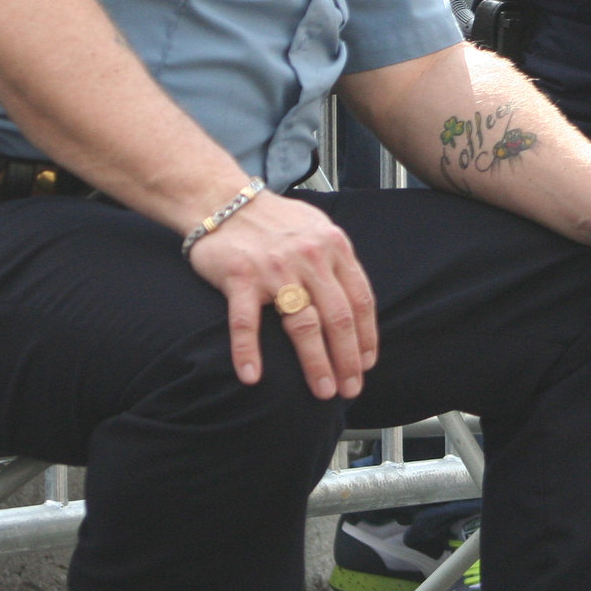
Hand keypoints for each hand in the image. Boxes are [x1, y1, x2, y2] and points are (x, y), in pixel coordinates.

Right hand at [184, 191, 377, 400]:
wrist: (223, 199)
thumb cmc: (274, 220)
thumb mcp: (318, 229)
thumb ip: (338, 262)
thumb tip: (357, 305)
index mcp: (333, 247)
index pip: (360, 299)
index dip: (367, 336)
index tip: (367, 364)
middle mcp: (309, 257)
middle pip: (338, 318)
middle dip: (348, 359)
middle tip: (350, 388)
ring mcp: (275, 268)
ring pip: (302, 324)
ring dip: (315, 363)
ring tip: (322, 390)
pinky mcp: (240, 277)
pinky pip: (246, 322)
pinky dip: (248, 352)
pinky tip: (251, 377)